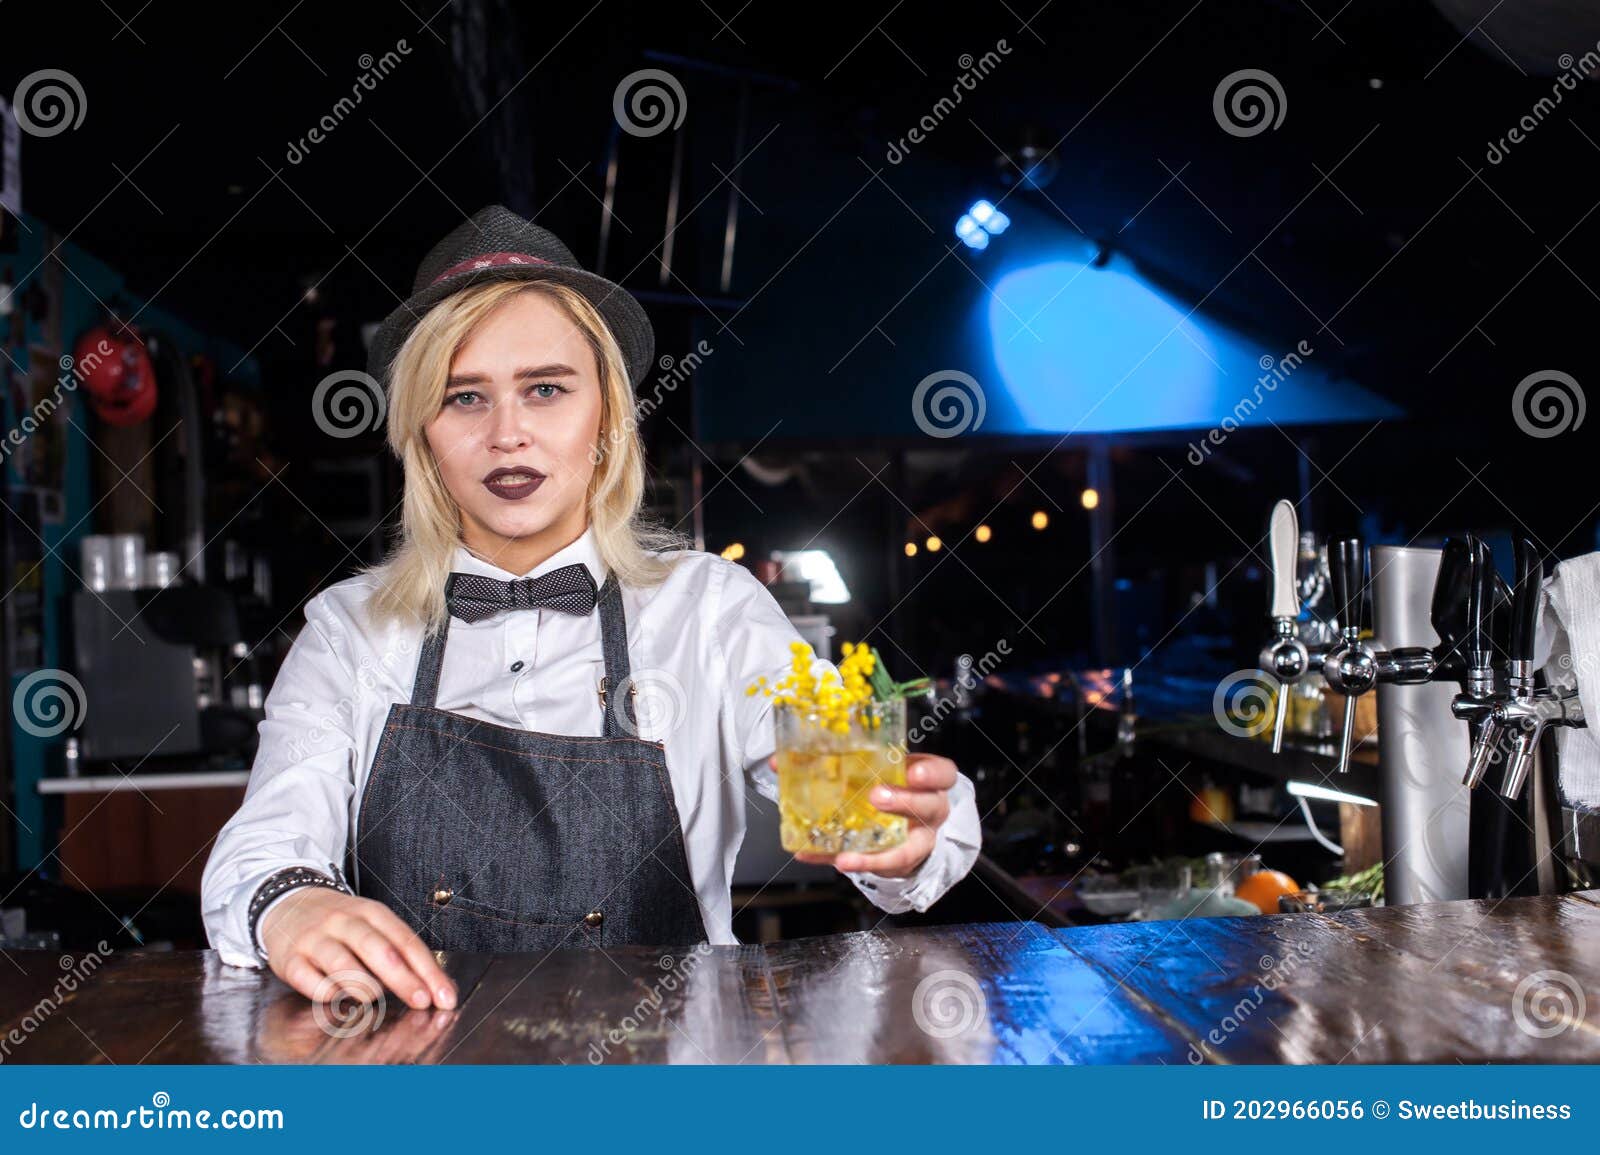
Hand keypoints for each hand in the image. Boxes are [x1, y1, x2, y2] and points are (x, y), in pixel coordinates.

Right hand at [258, 887, 456, 1010]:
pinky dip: (326, 993)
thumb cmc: (340, 923)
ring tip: (374, 998)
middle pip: (377, 949)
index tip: (444, 996)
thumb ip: (398, 951)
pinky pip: (308, 980)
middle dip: (403, 978)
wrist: (287, 905)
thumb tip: (432, 988)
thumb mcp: (371, 925)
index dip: (427, 970)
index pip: (405, 940)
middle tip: (421, 1001)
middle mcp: (343, 922)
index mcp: (371, 912)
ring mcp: (314, 940)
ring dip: (363, 984)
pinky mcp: (289, 959)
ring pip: (342, 964)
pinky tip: (338, 998)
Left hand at [776, 752, 956, 877]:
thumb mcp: (873, 772)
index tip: (913, 772)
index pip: (942, 773)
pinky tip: (835, 862)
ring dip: (878, 852)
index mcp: (925, 780)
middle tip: (876, 797)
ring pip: (913, 846)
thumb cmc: (885, 791)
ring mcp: (918, 838)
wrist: (901, 827)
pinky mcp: (902, 861)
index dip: (931, 773)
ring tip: (846, 855)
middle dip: (905, 801)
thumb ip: (835, 764)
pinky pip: (883, 866)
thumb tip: (778, 761)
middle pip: (930, 805)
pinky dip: (858, 865)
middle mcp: (929, 809)